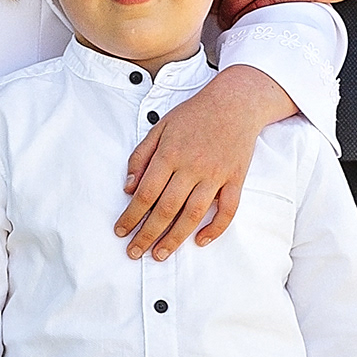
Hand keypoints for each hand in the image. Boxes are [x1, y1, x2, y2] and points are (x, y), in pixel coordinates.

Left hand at [116, 64, 294, 259]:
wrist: (235, 101)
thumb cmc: (194, 114)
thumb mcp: (160, 127)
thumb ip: (141, 156)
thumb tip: (128, 186)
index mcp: (170, 154)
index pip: (145, 193)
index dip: (131, 216)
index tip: (121, 231)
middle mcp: (192, 167)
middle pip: (166, 209)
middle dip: (147, 234)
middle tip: (134, 252)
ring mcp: (216, 175)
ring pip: (193, 214)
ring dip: (175, 238)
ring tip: (160, 255)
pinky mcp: (236, 179)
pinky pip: (228, 210)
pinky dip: (215, 228)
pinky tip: (200, 240)